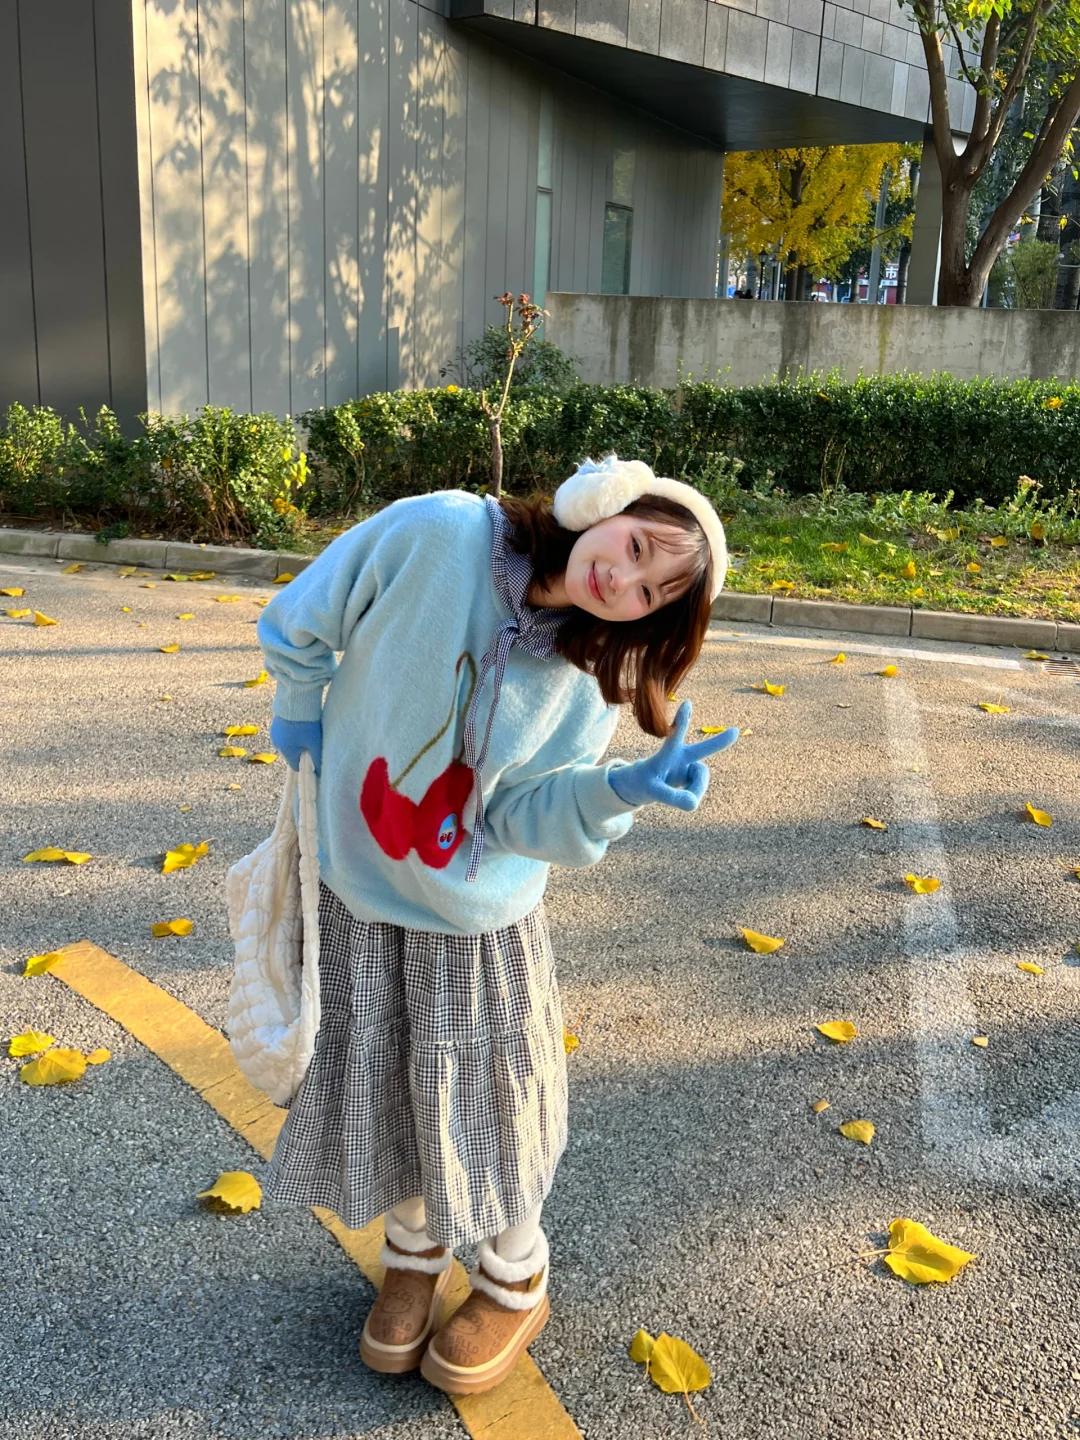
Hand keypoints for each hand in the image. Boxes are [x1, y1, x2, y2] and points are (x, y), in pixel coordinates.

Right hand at [270, 715, 322, 775]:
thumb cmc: (306, 724)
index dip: (306, 765)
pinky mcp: (276, 721)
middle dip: (302, 750)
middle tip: (314, 741)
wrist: (296, 699)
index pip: (296, 766)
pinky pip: (285, 732)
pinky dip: (293, 731)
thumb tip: (320, 774)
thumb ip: (317, 760)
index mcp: (285, 751)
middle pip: (292, 754)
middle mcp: (277, 743)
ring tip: (308, 730)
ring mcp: (275, 731)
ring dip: (298, 740)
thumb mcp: (315, 743)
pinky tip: (301, 723)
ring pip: (289, 742)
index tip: (315, 758)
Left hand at [607, 701, 737, 811]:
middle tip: (735, 732)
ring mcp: (689, 764)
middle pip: (702, 750)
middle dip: (718, 742)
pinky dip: (693, 793)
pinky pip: (700, 786)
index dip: (681, 723)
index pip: (673, 737)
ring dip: (694, 789)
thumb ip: (671, 798)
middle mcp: (680, 755)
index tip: (688, 703)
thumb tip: (694, 803)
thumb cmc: (643, 782)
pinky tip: (684, 791)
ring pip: (701, 779)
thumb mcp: (650, 791)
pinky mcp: (693, 774)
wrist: (642, 783)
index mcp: (666, 754)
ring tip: (679, 792)